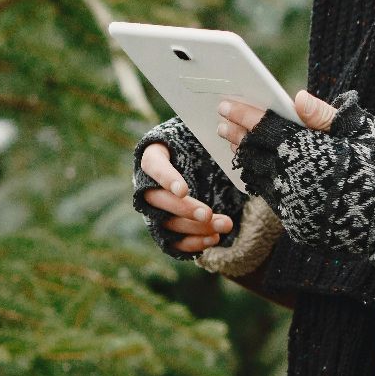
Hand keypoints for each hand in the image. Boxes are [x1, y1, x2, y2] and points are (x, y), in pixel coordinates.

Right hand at [132, 117, 243, 259]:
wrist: (192, 162)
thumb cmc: (195, 146)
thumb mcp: (196, 135)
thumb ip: (203, 136)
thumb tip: (226, 132)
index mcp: (153, 157)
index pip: (155, 167)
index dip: (167, 179)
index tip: (184, 190)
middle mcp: (148, 186)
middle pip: (160, 201)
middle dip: (185, 209)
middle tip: (208, 214)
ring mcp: (155, 210)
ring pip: (169, 223)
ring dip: (196, 228)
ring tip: (224, 225)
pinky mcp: (166, 229)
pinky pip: (174, 241)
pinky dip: (193, 243)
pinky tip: (214, 239)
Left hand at [221, 89, 374, 287]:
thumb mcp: (362, 132)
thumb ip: (325, 116)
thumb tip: (297, 97)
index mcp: (310, 153)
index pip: (265, 129)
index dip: (244, 115)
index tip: (227, 104)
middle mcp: (296, 182)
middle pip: (254, 155)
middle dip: (237, 136)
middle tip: (223, 123)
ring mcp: (295, 209)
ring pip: (259, 180)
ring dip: (247, 161)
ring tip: (238, 145)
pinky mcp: (299, 228)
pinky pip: (275, 202)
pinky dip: (265, 183)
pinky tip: (262, 172)